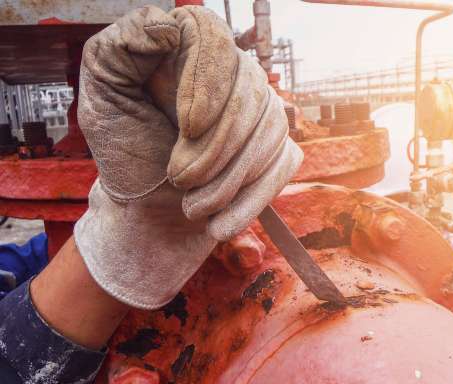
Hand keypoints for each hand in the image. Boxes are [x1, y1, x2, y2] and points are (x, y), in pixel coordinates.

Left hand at [74, 5, 302, 308]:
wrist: (147, 205)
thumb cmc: (123, 149)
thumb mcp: (103, 98)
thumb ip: (120, 50)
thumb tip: (165, 23)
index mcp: (188, 47)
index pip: (215, 37)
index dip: (209, 80)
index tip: (188, 127)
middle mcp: (231, 72)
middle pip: (250, 90)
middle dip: (216, 147)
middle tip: (179, 180)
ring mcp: (261, 109)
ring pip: (271, 130)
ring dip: (230, 179)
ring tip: (192, 208)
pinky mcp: (277, 147)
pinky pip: (283, 165)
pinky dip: (252, 200)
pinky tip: (220, 224)